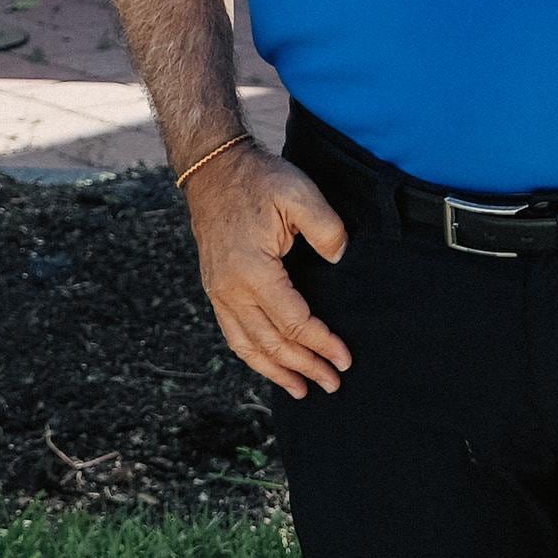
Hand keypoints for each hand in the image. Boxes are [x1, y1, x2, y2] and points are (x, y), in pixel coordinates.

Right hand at [187, 142, 351, 398]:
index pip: (294, 322)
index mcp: (253, 271)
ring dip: (277, 371)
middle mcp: (230, 289)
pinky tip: (271, 366)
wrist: (212, 169)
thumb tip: (339, 260)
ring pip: (248, 346)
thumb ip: (326, 229)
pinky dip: (254, 357)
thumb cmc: (258, 180)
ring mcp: (218, 292)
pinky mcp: (215, 289)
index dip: (321, 343)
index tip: (344, 358)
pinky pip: (233, 334)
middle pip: (271, 343)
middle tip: (333, 383)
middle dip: (305, 366)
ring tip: (303, 389)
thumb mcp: (299, 193)